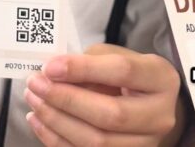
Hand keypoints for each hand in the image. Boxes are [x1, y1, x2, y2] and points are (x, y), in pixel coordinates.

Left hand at [24, 44, 183, 146]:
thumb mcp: (120, 56)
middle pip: (110, 114)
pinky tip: (39, 121)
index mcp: (161, 79)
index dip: (83, 69)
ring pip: (96, 141)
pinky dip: (56, 139)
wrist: (150, 107)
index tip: (51, 66)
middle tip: (37, 84)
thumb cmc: (130, 76)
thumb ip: (92, 61)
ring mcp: (144, 144)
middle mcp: (159, 116)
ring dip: (57, 121)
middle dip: (66, 99)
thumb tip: (54, 72)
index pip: (123, 72)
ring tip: (34, 100)